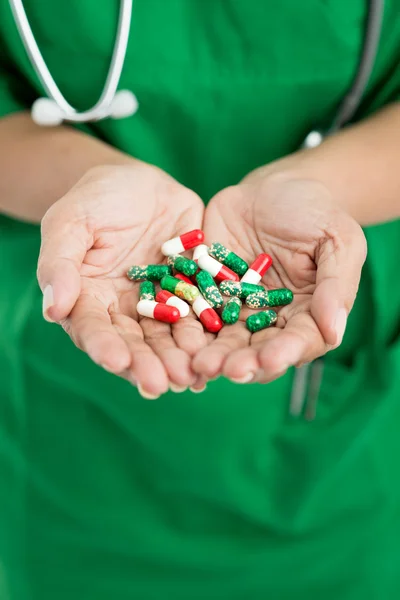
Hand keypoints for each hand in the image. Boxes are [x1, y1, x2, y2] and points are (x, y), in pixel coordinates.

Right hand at [37, 163, 206, 397]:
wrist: (139, 182)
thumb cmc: (95, 199)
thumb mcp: (70, 222)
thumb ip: (59, 264)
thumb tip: (52, 310)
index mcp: (90, 299)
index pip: (93, 328)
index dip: (103, 345)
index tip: (115, 360)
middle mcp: (125, 310)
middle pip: (134, 342)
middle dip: (147, 364)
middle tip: (161, 384)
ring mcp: (160, 304)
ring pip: (169, 337)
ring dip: (179, 358)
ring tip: (192, 377)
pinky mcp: (190, 292)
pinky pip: (201, 315)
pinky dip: (208, 335)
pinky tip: (216, 355)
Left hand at [192, 170, 366, 382]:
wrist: (274, 187)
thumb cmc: (316, 213)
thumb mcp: (338, 241)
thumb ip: (336, 285)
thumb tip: (334, 331)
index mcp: (306, 314)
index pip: (299, 342)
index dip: (284, 353)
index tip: (269, 361)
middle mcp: (269, 319)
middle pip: (256, 348)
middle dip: (242, 362)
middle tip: (227, 370)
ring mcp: (236, 308)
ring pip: (222, 338)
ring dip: (211, 353)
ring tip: (198, 363)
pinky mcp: (207, 291)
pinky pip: (194, 310)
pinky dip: (185, 324)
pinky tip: (175, 336)